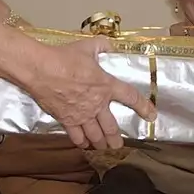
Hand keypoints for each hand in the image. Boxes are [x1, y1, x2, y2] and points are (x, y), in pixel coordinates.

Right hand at [22, 38, 156, 150]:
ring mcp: (82, 115)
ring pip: (95, 135)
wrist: (41, 69)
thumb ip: (102, 46)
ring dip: (101, 143)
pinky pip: (76, 136)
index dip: (144, 107)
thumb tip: (110, 46)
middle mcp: (97, 104)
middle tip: (119, 145)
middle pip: (112, 127)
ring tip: (104, 148)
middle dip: (116, 138)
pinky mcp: (66, 120)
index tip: (151, 116)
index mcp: (106, 85)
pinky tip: (83, 144)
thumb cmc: (64, 57)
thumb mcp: (87, 46)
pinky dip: (81, 142)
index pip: (131, 98)